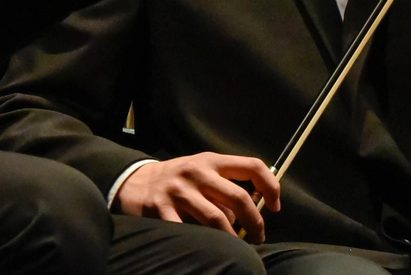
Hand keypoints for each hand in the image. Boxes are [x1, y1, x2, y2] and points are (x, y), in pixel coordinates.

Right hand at [116, 152, 281, 243]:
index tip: (275, 206)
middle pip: (238, 198)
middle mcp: (197, 172)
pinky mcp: (162, 209)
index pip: (252, 166)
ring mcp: (179, 191)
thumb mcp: (202, 172)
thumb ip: (226, 186)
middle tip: (259, 237)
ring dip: (232, 238)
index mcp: (212, 161)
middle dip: (255, 222)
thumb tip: (254, 211)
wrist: (136, 181)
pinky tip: (207, 249)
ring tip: (237, 247)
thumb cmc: (179, 179)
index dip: (270, 186)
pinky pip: (187, 231)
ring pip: (217, 219)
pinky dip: (202, 243)